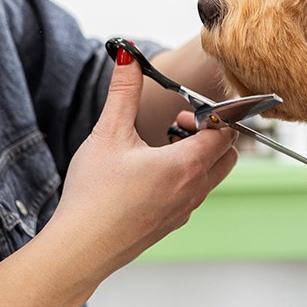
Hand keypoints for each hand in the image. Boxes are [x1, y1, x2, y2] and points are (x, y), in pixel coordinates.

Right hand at [50, 51, 237, 279]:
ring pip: (211, 176)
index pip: (226, 132)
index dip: (211, 114)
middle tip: (174, 126)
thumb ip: (123, 92)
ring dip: (196, 155)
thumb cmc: (93, 196)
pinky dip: (184, 177)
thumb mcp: (108, 134)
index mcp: (186, 166)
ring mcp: (185, 211)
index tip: (183, 110)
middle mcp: (194, 190)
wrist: (80, 249)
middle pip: (227, 154)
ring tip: (159, 148)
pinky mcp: (171, 224)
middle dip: (209, 133)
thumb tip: (127, 56)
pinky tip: (146, 175)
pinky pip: (193, 194)